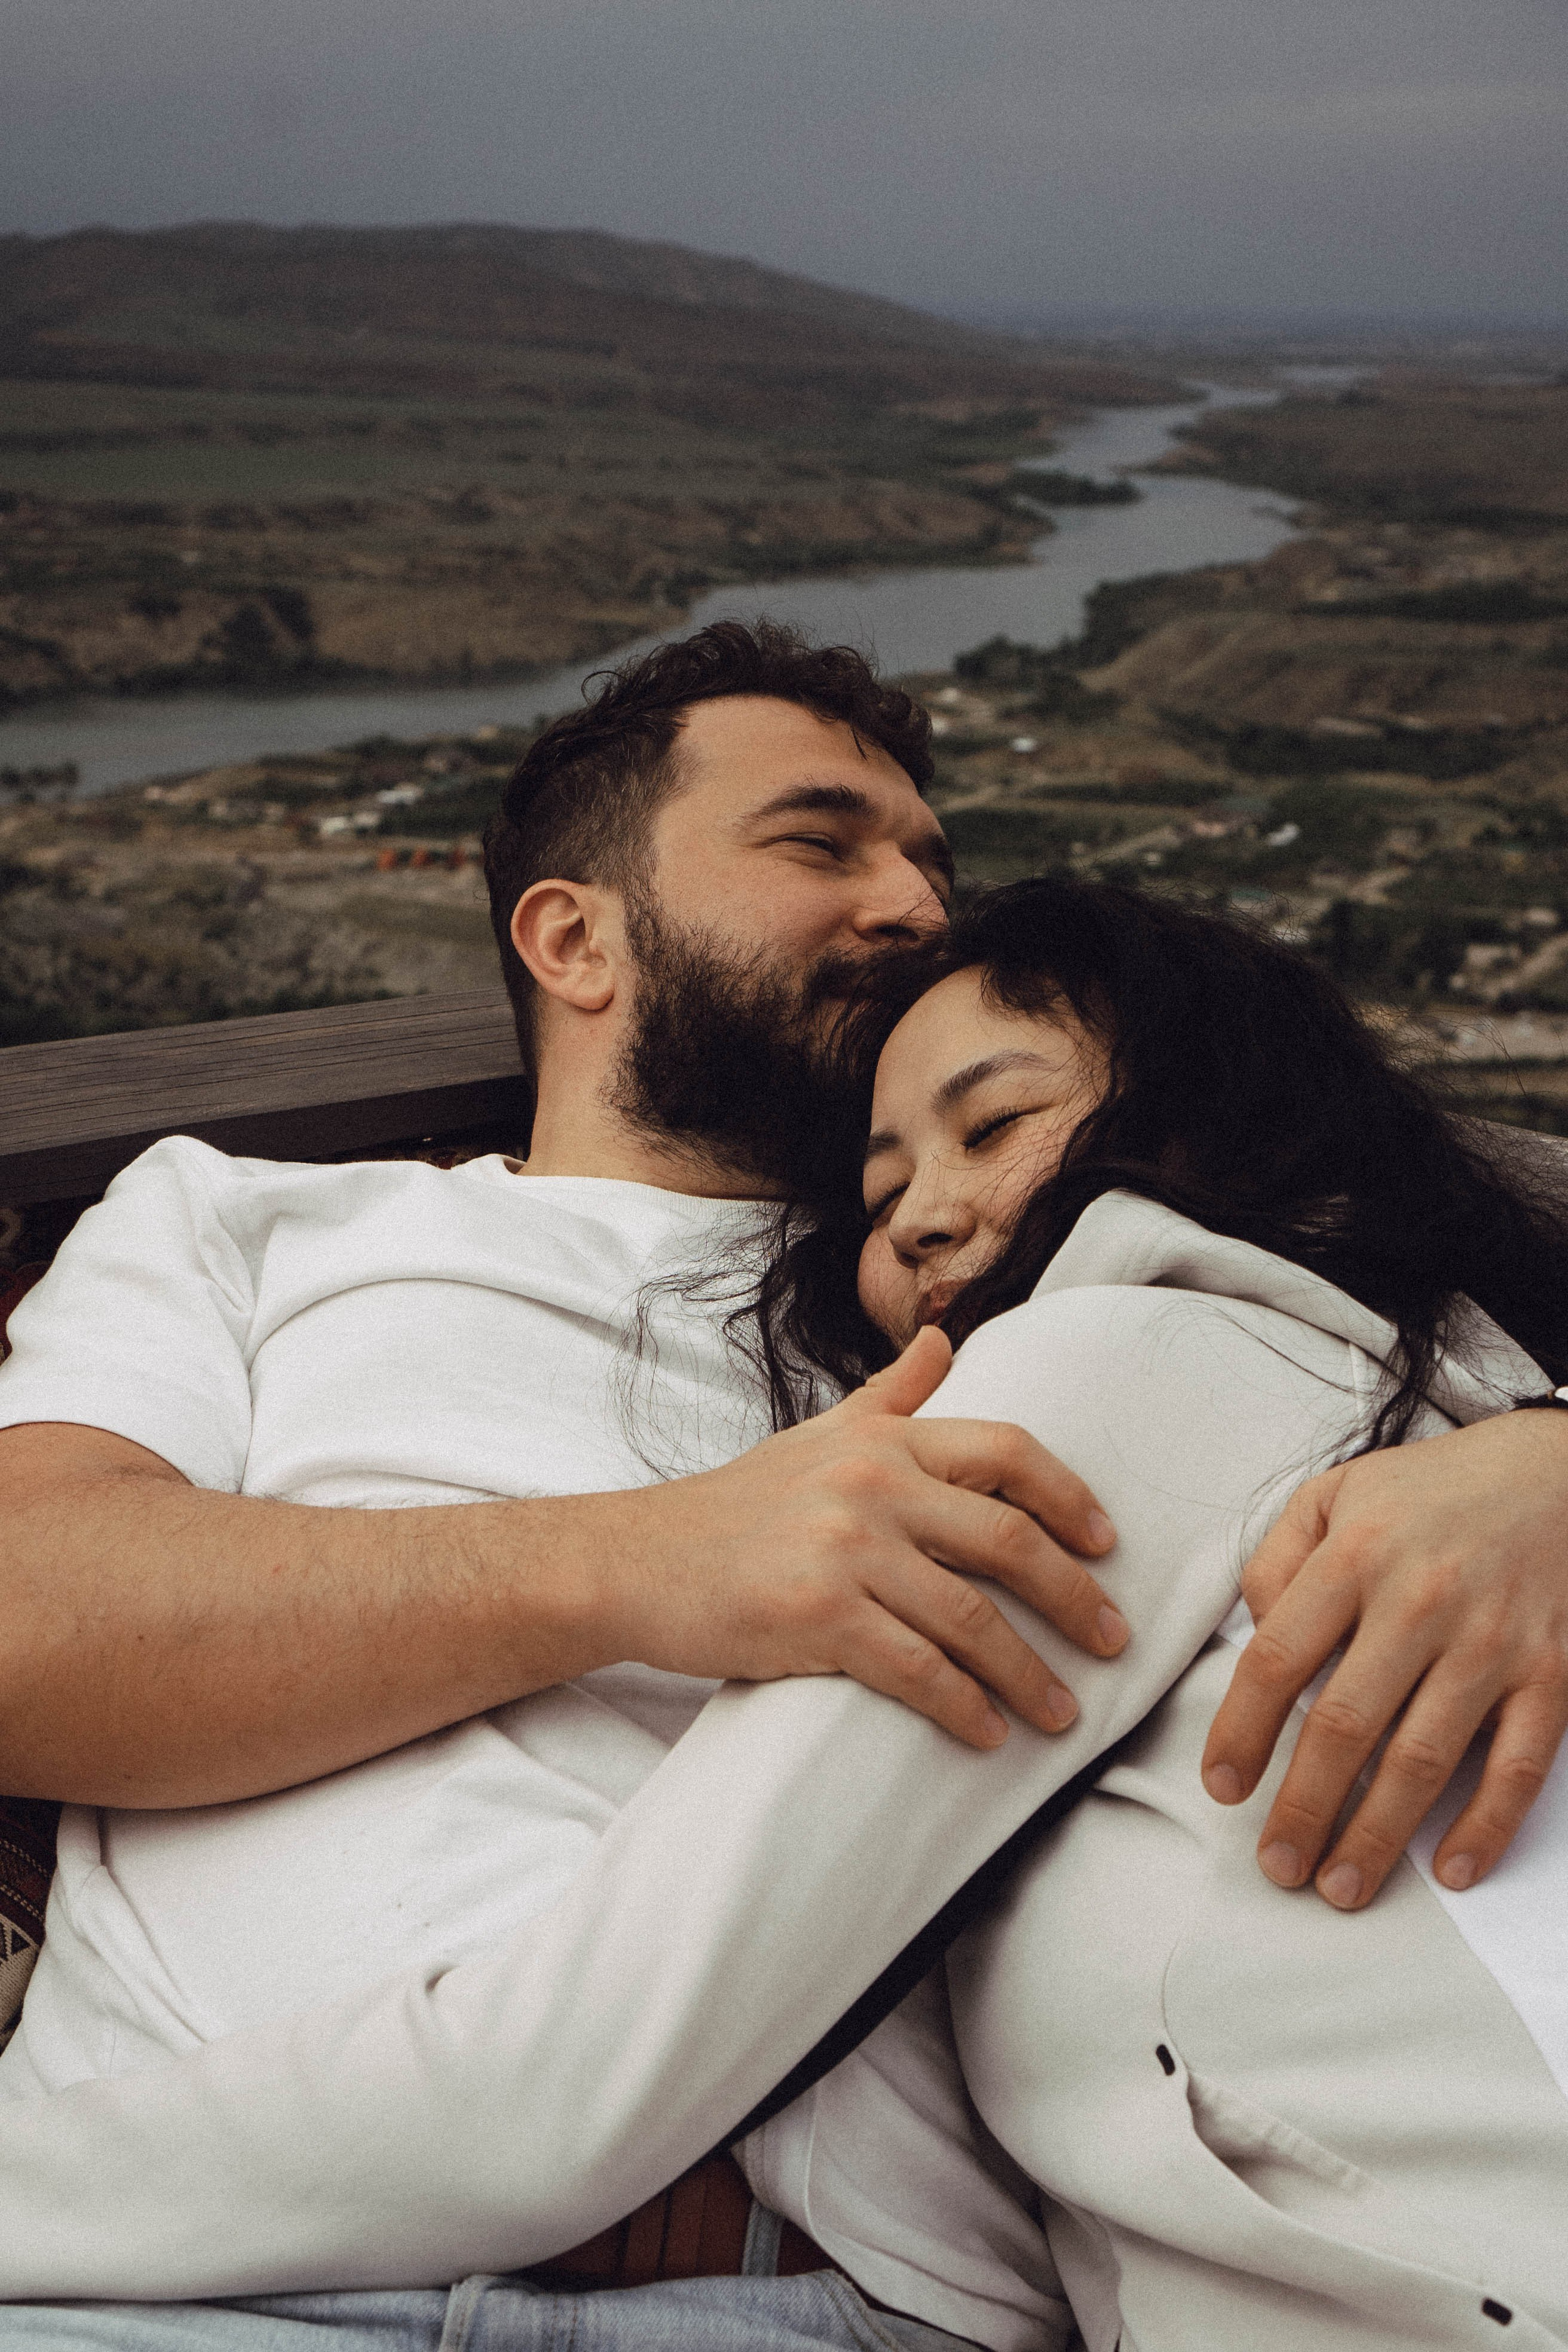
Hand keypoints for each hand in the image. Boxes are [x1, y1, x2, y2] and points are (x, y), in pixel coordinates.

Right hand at [612, 1325, 1123, 1749]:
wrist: (635, 1560)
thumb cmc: (735, 1505)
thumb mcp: (818, 1434)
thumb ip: (892, 1393)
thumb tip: (944, 1337)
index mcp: (882, 1440)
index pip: (1005, 1450)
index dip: (1069, 1495)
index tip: (1106, 1542)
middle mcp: (871, 1486)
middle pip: (1007, 1539)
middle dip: (1074, 1597)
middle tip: (1114, 1641)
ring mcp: (844, 1552)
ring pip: (970, 1617)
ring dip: (1029, 1672)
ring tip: (1063, 1712)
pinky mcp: (816, 1618)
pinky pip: (914, 1669)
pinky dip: (962, 1706)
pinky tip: (987, 1731)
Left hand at [1201, 1411, 1567, 1908]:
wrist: (1554, 1472)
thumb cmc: (1430, 1493)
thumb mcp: (1333, 1495)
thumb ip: (1278, 1561)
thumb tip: (1257, 1635)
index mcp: (1355, 1557)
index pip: (1278, 1659)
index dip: (1241, 1731)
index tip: (1223, 1786)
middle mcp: (1420, 1601)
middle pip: (1344, 1725)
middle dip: (1303, 1807)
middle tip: (1277, 1866)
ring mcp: (1491, 1642)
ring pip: (1422, 1759)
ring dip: (1376, 1835)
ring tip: (1339, 1887)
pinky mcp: (1552, 1674)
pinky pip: (1516, 1766)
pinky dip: (1485, 1825)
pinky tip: (1450, 1869)